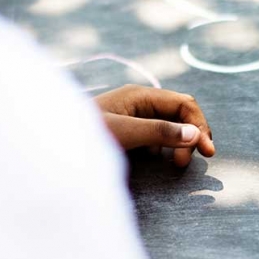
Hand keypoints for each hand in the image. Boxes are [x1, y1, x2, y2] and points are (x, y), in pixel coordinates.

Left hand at [94, 85, 215, 167]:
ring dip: (179, 143)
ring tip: (175, 163)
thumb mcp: (124, 133)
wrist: (51, 143)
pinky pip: (156, 135)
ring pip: (170, 125)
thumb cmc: (83, 134)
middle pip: (180, 113)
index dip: (199, 125)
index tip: (207, 151)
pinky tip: (157, 158)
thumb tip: (194, 135)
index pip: (184, 104)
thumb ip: (160, 133)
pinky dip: (164, 147)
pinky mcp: (128, 131)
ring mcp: (134, 116)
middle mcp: (140, 102)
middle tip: (185, 163)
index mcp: (140, 95)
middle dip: (191, 135)